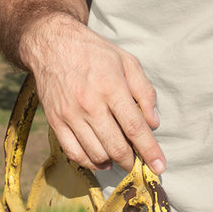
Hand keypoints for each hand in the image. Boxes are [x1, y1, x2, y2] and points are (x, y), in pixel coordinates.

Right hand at [19, 12, 165, 173]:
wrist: (52, 45)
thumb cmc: (94, 52)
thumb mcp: (127, 61)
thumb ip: (144, 92)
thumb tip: (154, 123)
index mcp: (112, 87)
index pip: (135, 127)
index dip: (149, 150)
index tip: (160, 167)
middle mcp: (90, 104)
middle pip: (116, 146)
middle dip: (131, 161)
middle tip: (138, 163)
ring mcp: (71, 115)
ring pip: (96, 153)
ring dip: (112, 162)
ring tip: (120, 159)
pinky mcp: (55, 122)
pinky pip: (73, 152)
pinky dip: (89, 162)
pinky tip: (100, 159)